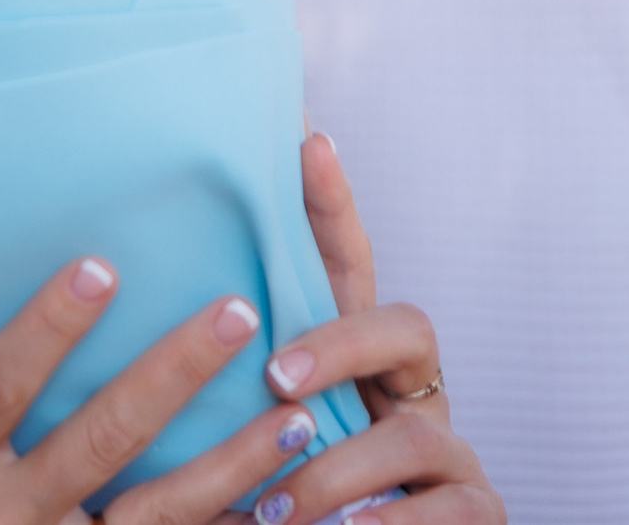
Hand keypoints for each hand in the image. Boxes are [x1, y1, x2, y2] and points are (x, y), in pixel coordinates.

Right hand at [0, 257, 342, 524]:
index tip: (100, 266)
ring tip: (297, 416)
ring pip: (156, 513)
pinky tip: (287, 510)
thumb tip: (70, 300)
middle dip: (174, 375)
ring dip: (233, 465)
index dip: (45, 329)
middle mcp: (1, 519)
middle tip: (238, 312)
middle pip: (99, 440)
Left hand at [238, 133, 503, 524]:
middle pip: (404, 329)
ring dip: (337, 472)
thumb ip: (238, 382)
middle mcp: (413, 392)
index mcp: (361, 363)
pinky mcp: (475, 511)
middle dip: (340, 345)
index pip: (350, 269)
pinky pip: (452, 510)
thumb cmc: (293, 499)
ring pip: (411, 436)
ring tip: (276, 510)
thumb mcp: (265, 433)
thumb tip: (153, 309)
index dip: (333, 206)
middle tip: (275, 379)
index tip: (307, 141)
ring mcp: (449, 452)